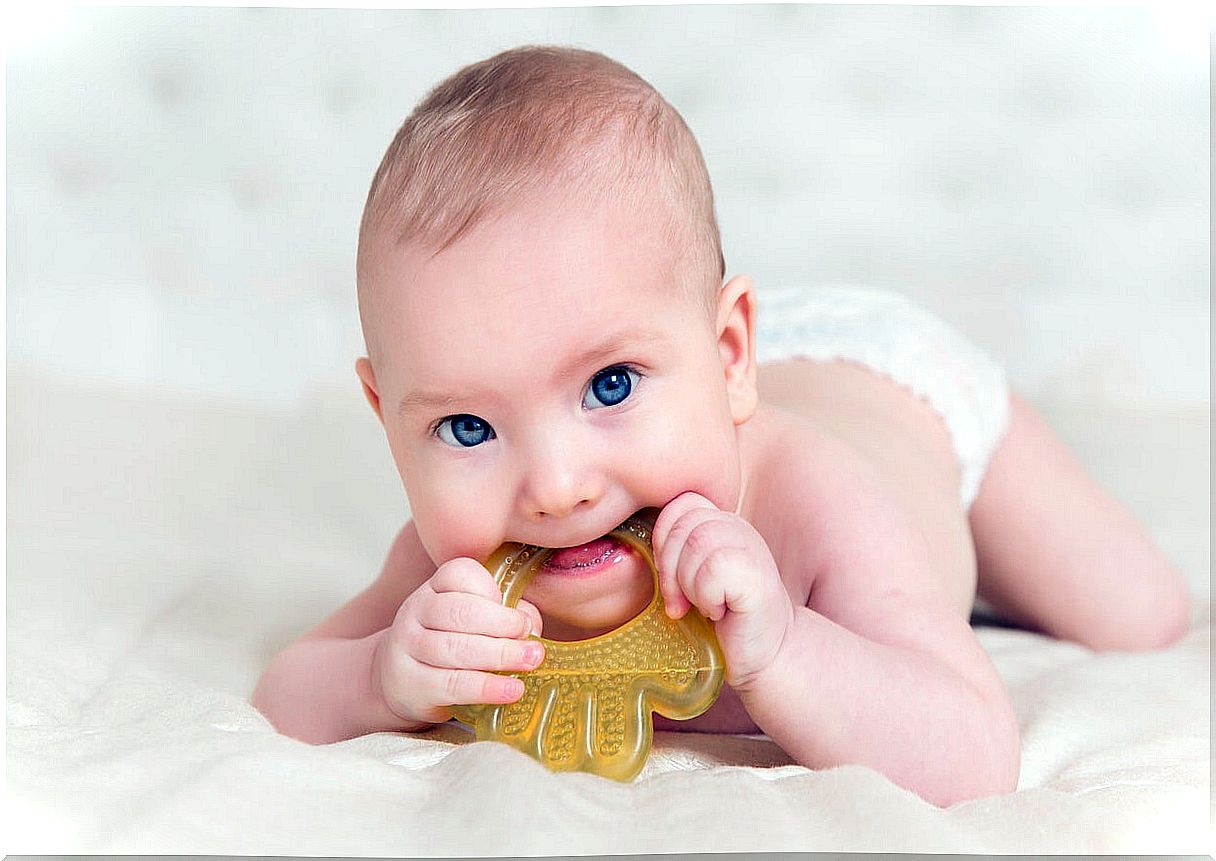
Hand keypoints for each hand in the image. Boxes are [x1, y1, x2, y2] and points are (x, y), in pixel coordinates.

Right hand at [374, 558, 545, 725]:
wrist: (399, 679)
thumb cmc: (451, 642)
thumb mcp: (475, 620)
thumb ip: (507, 614)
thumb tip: (533, 627)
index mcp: (436, 586)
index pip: (460, 574)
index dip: (492, 591)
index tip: (519, 616)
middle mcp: (416, 610)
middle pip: (461, 612)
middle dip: (504, 626)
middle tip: (533, 645)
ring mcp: (408, 646)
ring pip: (456, 649)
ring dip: (500, 656)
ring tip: (529, 664)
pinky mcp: (410, 683)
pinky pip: (451, 684)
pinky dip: (486, 688)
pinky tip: (511, 690)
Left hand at [652, 492, 794, 690]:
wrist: (766, 654)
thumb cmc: (724, 617)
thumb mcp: (694, 576)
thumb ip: (677, 552)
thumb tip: (642, 550)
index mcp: (723, 523)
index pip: (682, 503)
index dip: (664, 538)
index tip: (669, 575)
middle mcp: (740, 529)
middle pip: (684, 524)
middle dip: (670, 568)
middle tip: (681, 602)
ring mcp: (753, 550)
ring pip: (697, 545)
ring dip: (689, 585)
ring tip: (704, 606)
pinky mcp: (758, 577)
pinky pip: (713, 571)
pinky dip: (707, 598)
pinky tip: (720, 612)